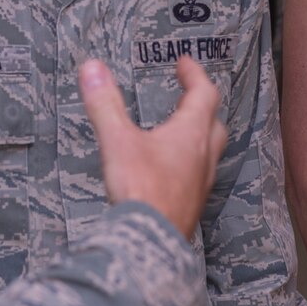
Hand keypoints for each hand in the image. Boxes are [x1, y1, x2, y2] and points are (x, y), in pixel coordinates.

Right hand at [81, 56, 226, 236]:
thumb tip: (93, 68)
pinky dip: (190, 163)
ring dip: (200, 134)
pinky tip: (172, 170)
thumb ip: (105, 103)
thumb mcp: (117, 140)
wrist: (151, 242)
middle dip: (202, 104)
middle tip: (189, 94)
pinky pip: (199, 175)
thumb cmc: (141, 192)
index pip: (203, 94)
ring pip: (210, 151)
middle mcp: (202, 157)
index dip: (195, 75)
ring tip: (182, 130)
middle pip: (213, 123)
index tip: (185, 64)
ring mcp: (200, 183)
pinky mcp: (191, 204)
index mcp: (190, 135)